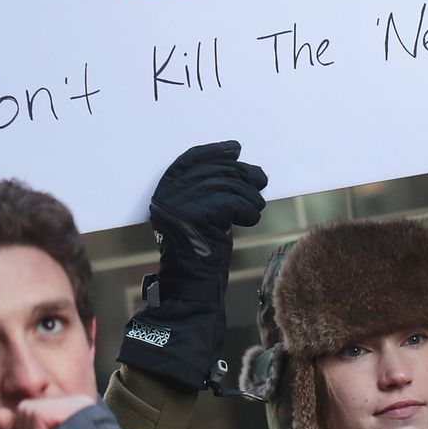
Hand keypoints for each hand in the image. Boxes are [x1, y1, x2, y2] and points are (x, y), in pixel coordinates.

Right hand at [150, 140, 268, 289]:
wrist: (194, 279)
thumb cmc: (202, 244)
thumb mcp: (203, 209)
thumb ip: (211, 186)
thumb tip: (239, 160)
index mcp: (165, 188)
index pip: (191, 158)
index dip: (215, 151)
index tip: (236, 149)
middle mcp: (169, 194)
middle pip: (214, 171)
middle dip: (242, 174)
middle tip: (261, 181)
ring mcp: (180, 204)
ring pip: (226, 186)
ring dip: (248, 195)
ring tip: (256, 206)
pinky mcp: (196, 216)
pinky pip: (231, 203)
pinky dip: (247, 210)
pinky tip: (250, 218)